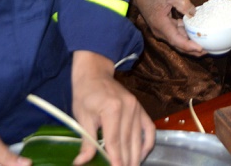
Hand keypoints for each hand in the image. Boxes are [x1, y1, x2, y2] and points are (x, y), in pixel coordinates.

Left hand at [71, 51, 154, 165]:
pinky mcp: (140, 108)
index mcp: (112, 109)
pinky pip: (149, 128)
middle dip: (127, 161)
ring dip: (136, 157)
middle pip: (128, 142)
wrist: (95, 74)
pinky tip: (142, 155)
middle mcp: (128, 108)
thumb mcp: (82, 117)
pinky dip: (147, 143)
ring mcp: (137, 108)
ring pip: (139, 138)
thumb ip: (86, 141)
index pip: (114, 142)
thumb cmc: (85, 95)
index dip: (115, 160)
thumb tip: (81, 162)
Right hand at [131, 0, 204, 55]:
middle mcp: (161, 31)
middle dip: (193, 50)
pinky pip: (176, 34)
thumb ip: (183, 3)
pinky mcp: (164, 28)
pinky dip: (186, 36)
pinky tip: (196, 34)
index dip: (189, 46)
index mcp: (161, 24)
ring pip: (178, 41)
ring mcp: (162, 31)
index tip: (201, 49)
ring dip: (190, 43)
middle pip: (178, 45)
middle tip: (208, 50)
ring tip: (205, 44)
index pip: (176, 40)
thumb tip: (194, 13)